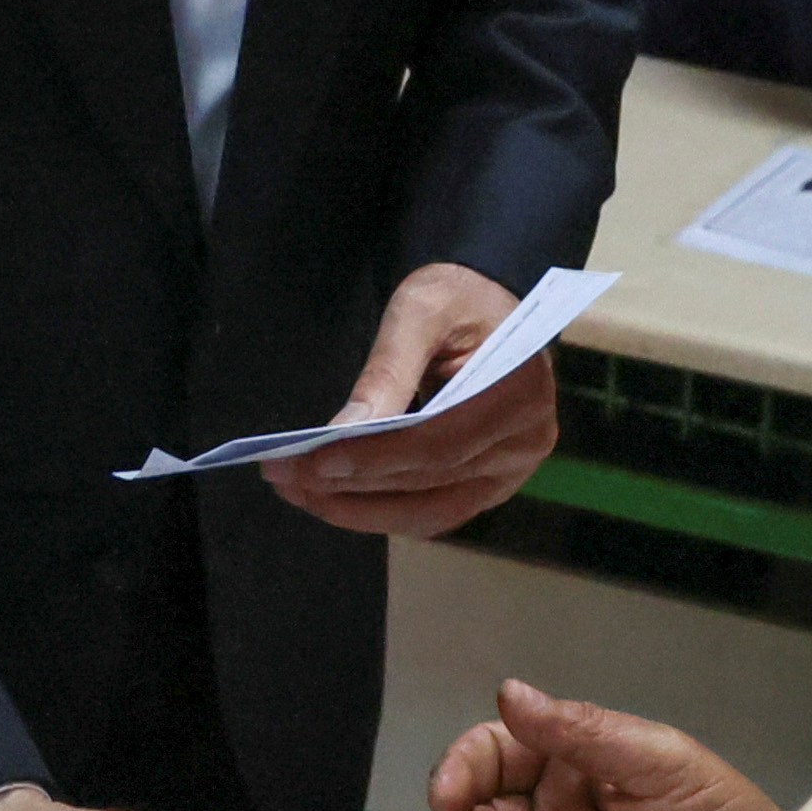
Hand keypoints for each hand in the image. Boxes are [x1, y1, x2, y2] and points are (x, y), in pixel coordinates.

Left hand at [269, 262, 557, 536]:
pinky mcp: (490, 485)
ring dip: (358, 508)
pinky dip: (381, 513)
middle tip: (284, 476)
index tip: (315, 462)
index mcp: (521, 390)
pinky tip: (335, 499)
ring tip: (299, 490)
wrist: (486, 303)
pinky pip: (432, 513)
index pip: (441, 441)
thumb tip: (344, 433)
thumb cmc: (456, 297)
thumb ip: (388, 371)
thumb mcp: (420, 310)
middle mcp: (527, 440)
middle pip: (430, 480)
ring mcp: (512, 470)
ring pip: (428, 509)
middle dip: (351, 483)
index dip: (377, 459)